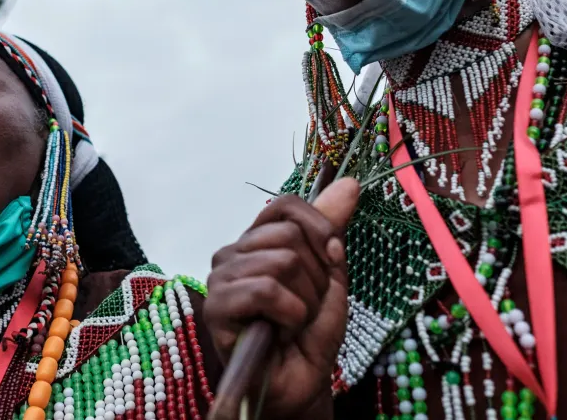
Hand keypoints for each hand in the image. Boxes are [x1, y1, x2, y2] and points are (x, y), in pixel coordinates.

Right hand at [204, 176, 359, 418]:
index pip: (286, 206)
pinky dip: (290, 315)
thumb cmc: (308, 334)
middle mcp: (233, 252)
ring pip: (282, 262)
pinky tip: (281, 333)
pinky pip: (266, 290)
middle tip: (306, 308)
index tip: (334, 260)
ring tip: (293, 324)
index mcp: (257, 240)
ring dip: (305, 302)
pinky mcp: (216, 306)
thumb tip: (350, 183)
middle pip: (290, 236)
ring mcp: (220, 278)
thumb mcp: (331, 276)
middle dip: (316, 278)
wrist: (299, 384)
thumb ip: (332, 229)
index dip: (321, 229)